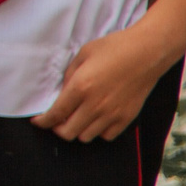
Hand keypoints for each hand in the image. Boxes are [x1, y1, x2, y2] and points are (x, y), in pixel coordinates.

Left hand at [36, 24, 177, 141]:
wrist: (148, 52)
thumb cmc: (114, 48)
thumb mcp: (83, 55)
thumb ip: (69, 76)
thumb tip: (62, 93)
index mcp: (80, 88)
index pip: (55, 115)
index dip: (43, 122)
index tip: (38, 122)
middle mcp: (95, 105)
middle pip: (68, 133)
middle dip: (58, 129)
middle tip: (57, 120)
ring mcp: (113, 114)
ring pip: (86, 137)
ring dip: (78, 130)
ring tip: (78, 118)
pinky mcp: (127, 117)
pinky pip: (107, 136)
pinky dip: (98, 131)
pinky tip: (97, 119)